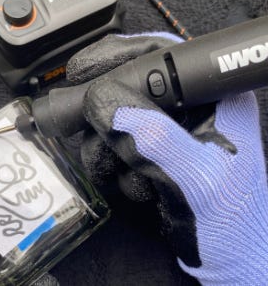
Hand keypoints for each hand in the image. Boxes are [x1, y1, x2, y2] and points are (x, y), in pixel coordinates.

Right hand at [71, 35, 267, 283]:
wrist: (227, 257)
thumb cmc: (233, 222)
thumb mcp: (198, 177)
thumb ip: (155, 139)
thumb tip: (106, 104)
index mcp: (215, 98)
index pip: (163, 57)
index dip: (118, 59)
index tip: (81, 73)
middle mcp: (190, 108)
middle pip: (130, 88)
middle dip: (107, 120)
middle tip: (97, 141)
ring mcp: (169, 130)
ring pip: (116, 119)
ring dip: (108, 150)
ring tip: (126, 176)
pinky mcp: (153, 151)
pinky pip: (116, 144)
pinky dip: (115, 166)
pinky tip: (137, 185)